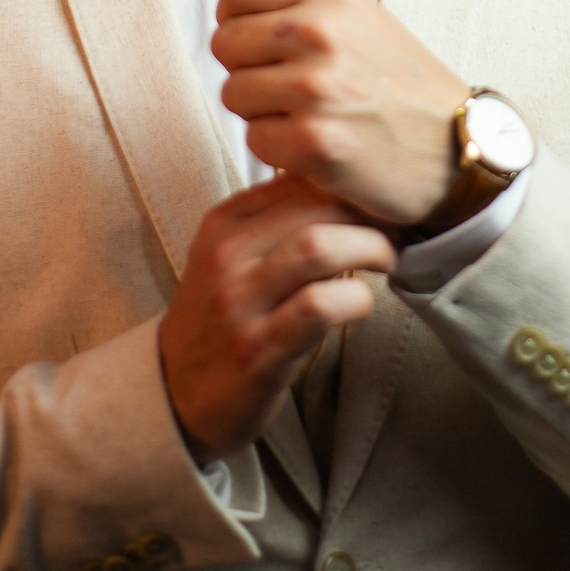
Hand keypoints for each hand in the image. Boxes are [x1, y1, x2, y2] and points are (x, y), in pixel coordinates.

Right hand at [158, 173, 395, 463]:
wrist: (174, 393)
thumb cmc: (220, 319)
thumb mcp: (232, 257)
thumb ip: (277, 221)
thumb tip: (343, 188)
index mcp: (224, 223)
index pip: (299, 177)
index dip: (350, 184)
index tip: (377, 201)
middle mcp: (228, 255)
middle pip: (315, 204)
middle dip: (368, 213)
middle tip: (394, 230)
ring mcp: (240, 303)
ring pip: (318, 247)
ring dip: (369, 248)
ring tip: (387, 260)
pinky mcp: (258, 349)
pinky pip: (318, 307)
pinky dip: (355, 298)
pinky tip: (361, 303)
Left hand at [212, 0, 467, 224]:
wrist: (458, 147)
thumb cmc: (404, 85)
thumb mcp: (361, 19)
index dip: (236, 18)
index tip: (260, 41)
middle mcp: (320, 32)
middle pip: (224, 42)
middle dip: (246, 69)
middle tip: (287, 88)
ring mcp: (316, 87)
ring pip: (233, 93)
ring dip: (260, 112)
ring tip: (305, 115)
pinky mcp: (312, 141)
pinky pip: (254, 139)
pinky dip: (278, 149)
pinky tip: (315, 145)